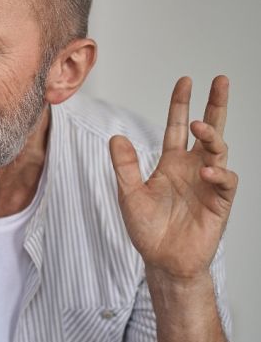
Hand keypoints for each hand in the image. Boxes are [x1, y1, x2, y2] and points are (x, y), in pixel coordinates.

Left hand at [109, 76, 237, 280]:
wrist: (162, 261)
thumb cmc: (147, 228)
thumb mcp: (129, 194)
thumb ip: (124, 166)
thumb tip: (116, 137)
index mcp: (171, 163)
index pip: (177, 127)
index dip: (181, 104)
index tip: (185, 81)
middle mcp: (192, 168)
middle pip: (208, 130)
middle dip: (215, 105)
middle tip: (220, 80)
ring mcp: (208, 184)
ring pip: (219, 151)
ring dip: (212, 136)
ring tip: (201, 127)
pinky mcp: (219, 203)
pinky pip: (225, 183)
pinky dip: (219, 175)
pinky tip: (207, 172)